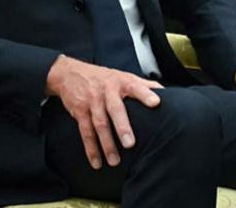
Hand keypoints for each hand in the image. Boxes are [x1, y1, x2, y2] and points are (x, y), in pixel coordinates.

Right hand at [45, 55, 162, 169]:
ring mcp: (92, 102)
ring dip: (106, 144)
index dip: (146, 94)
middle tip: (130, 144)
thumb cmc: (103, 77)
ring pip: (99, 124)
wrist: (70, 73)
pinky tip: (97, 162)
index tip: (156, 103)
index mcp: (122, 82)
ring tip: (115, 161)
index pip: (136, 87)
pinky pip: (85, 132)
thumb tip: (166, 92)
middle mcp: (107, 91)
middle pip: (115, 110)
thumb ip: (144, 85)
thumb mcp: (124, 76)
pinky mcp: (80, 112)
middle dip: (122, 127)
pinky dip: (91, 149)